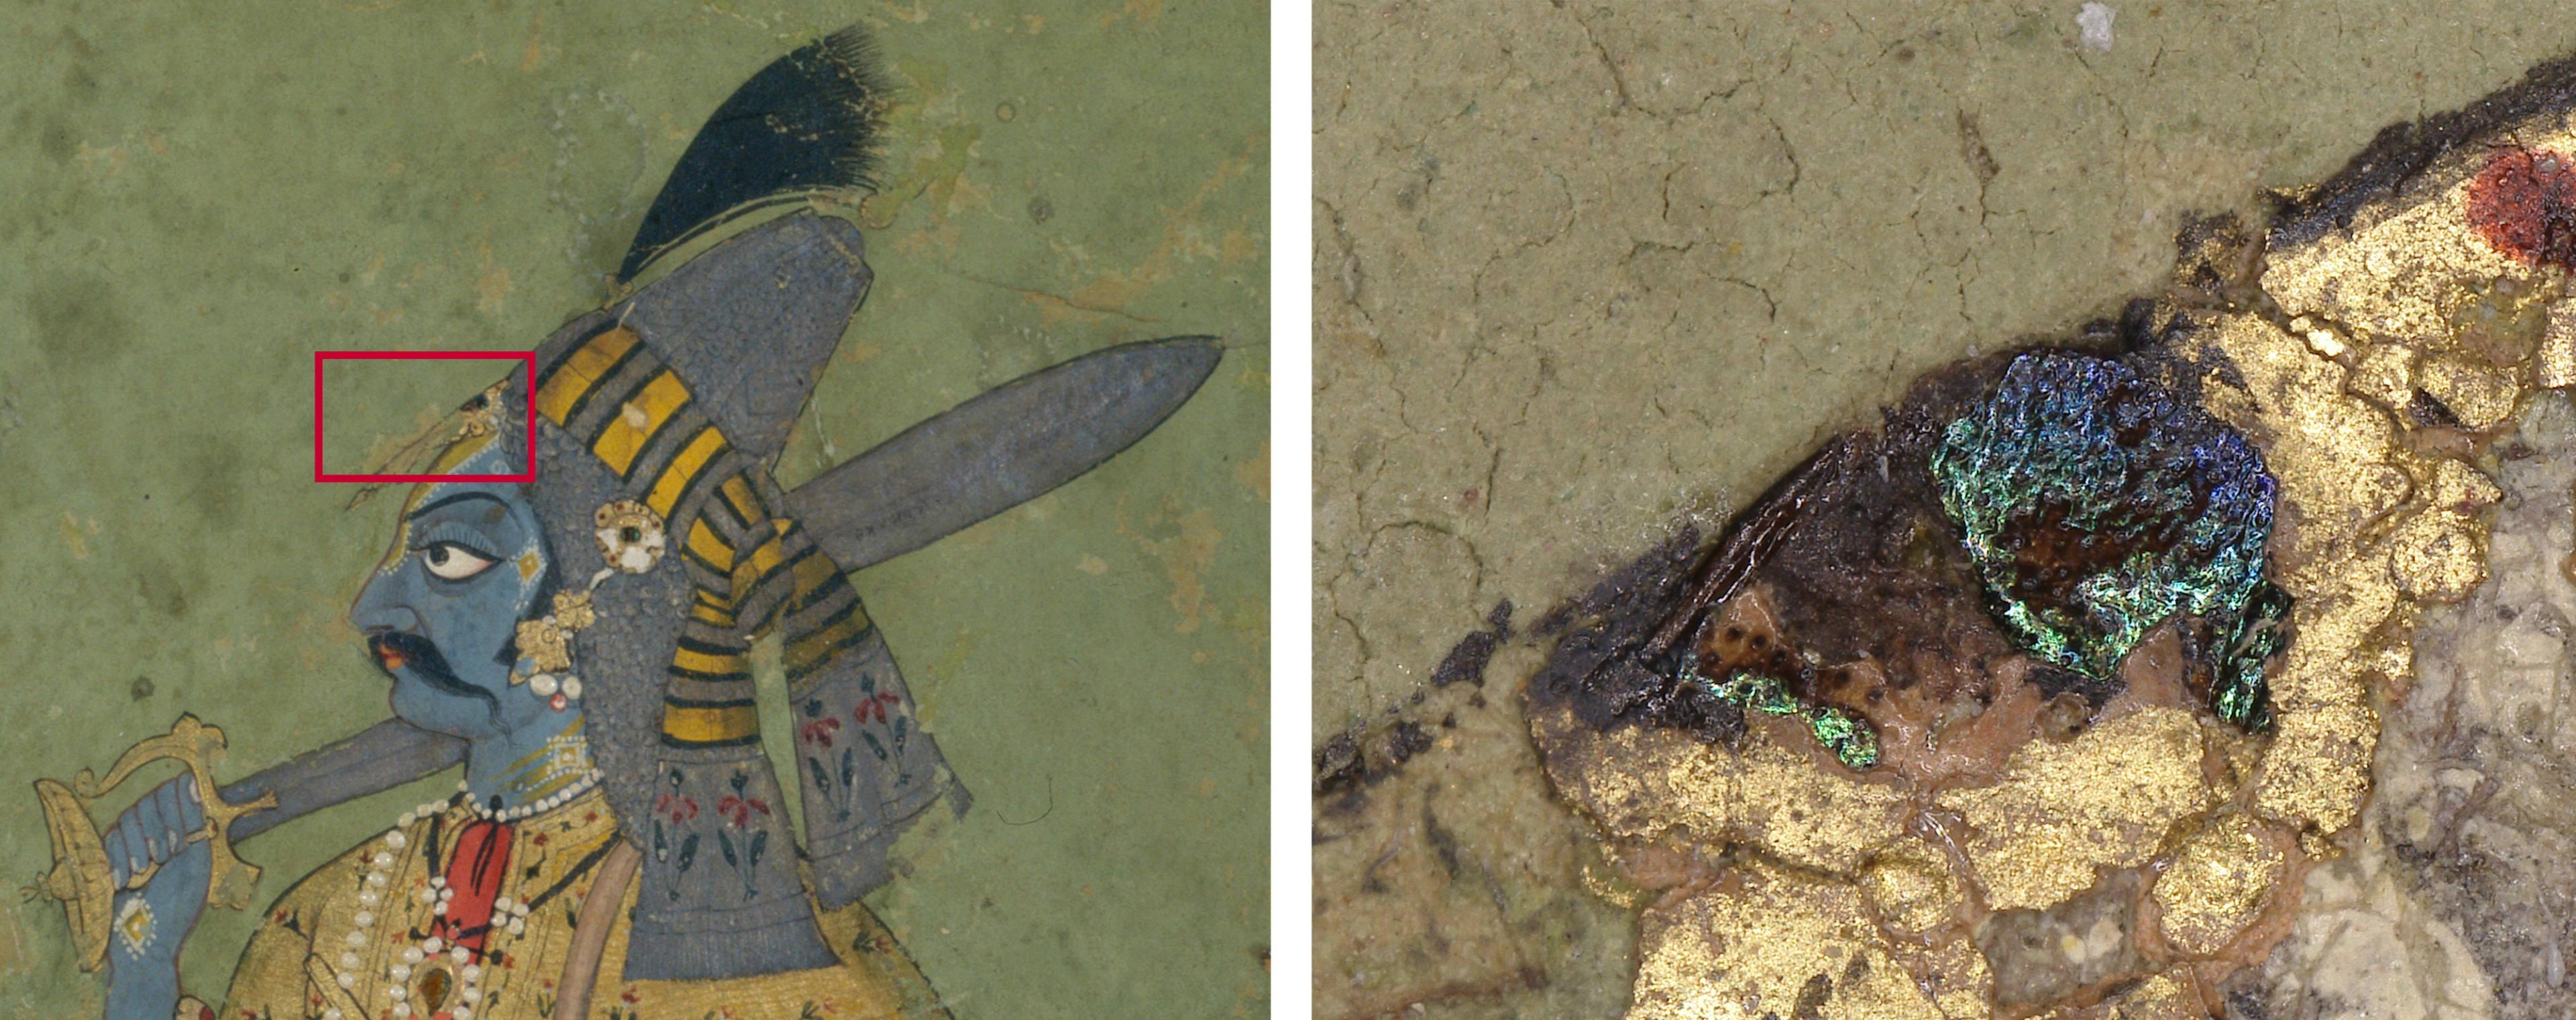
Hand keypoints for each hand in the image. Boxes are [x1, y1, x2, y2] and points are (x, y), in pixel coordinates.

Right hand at [98, 776, 210, 976]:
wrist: (144, 942)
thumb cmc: (176, 905)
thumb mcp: (194, 862)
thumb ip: (193, 820)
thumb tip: (191, 778)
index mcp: (187, 829)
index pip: (176, 789)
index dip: (175, 808)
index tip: (180, 844)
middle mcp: (161, 829)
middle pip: (150, 799)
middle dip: (157, 829)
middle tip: (162, 859)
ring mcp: (134, 841)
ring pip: (127, 816)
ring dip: (136, 845)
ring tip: (142, 873)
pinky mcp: (109, 854)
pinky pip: (107, 839)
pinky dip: (116, 858)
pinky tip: (122, 881)